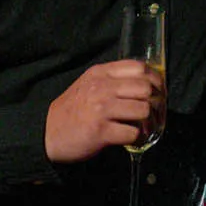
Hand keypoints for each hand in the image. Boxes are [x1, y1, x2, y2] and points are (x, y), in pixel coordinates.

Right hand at [44, 60, 165, 164]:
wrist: (47, 132)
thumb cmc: (72, 109)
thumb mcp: (89, 84)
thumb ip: (112, 80)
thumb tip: (145, 82)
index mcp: (100, 73)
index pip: (139, 67)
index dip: (155, 79)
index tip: (158, 91)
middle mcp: (102, 88)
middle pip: (146, 88)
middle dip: (155, 102)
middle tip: (154, 112)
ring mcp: (101, 109)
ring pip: (143, 110)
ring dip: (148, 122)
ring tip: (143, 127)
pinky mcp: (101, 131)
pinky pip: (133, 133)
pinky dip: (137, 138)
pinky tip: (132, 138)